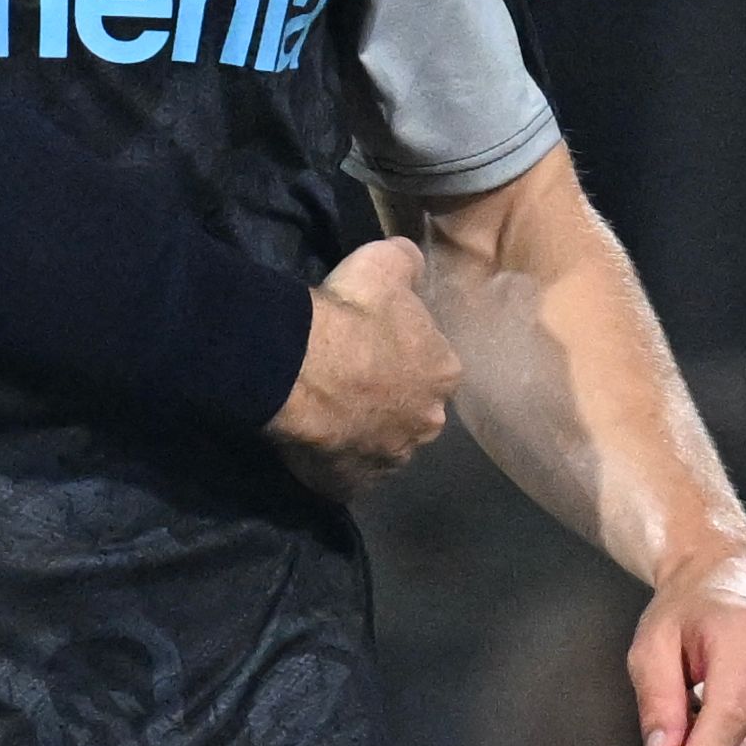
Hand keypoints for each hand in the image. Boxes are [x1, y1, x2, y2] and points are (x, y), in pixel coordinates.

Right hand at [267, 237, 460, 500]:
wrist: (300, 366)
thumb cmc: (351, 314)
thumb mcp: (385, 262)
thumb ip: (409, 262)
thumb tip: (414, 263)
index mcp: (445, 373)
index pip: (432, 364)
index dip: (401, 352)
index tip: (371, 341)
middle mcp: (429, 422)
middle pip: (413, 409)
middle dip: (390, 398)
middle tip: (350, 376)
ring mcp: (392, 458)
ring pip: (383, 443)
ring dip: (365, 430)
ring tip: (328, 409)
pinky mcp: (354, 484)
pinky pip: (349, 474)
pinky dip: (336, 461)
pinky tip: (316, 441)